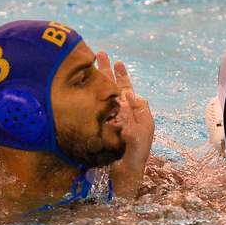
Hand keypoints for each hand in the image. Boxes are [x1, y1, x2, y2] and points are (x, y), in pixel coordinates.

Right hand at [97, 51, 154, 196]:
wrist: (123, 171)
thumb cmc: (137, 151)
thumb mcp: (145, 128)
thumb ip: (140, 109)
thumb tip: (130, 92)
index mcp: (131, 112)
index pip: (126, 89)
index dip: (122, 75)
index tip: (118, 62)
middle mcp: (118, 113)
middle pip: (111, 86)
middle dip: (106, 70)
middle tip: (99, 53)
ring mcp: (105, 118)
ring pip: (100, 94)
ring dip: (96, 78)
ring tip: (89, 63)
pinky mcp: (95, 125)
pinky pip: (91, 107)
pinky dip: (86, 95)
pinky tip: (80, 86)